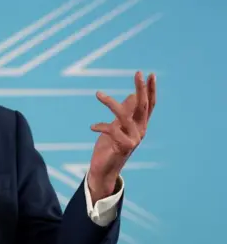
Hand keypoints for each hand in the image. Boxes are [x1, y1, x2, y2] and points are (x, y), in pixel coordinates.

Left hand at [87, 71, 155, 200]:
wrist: (104, 170)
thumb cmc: (110, 147)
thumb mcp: (117, 126)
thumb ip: (125, 112)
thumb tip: (131, 95)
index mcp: (139, 125)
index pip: (149, 105)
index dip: (150, 90)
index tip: (151, 74)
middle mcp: (140, 131)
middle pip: (143, 106)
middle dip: (141, 89)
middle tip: (137, 73)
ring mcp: (134, 139)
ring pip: (125, 116)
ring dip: (111, 104)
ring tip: (98, 94)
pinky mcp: (123, 147)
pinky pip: (113, 131)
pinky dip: (101, 126)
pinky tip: (92, 127)